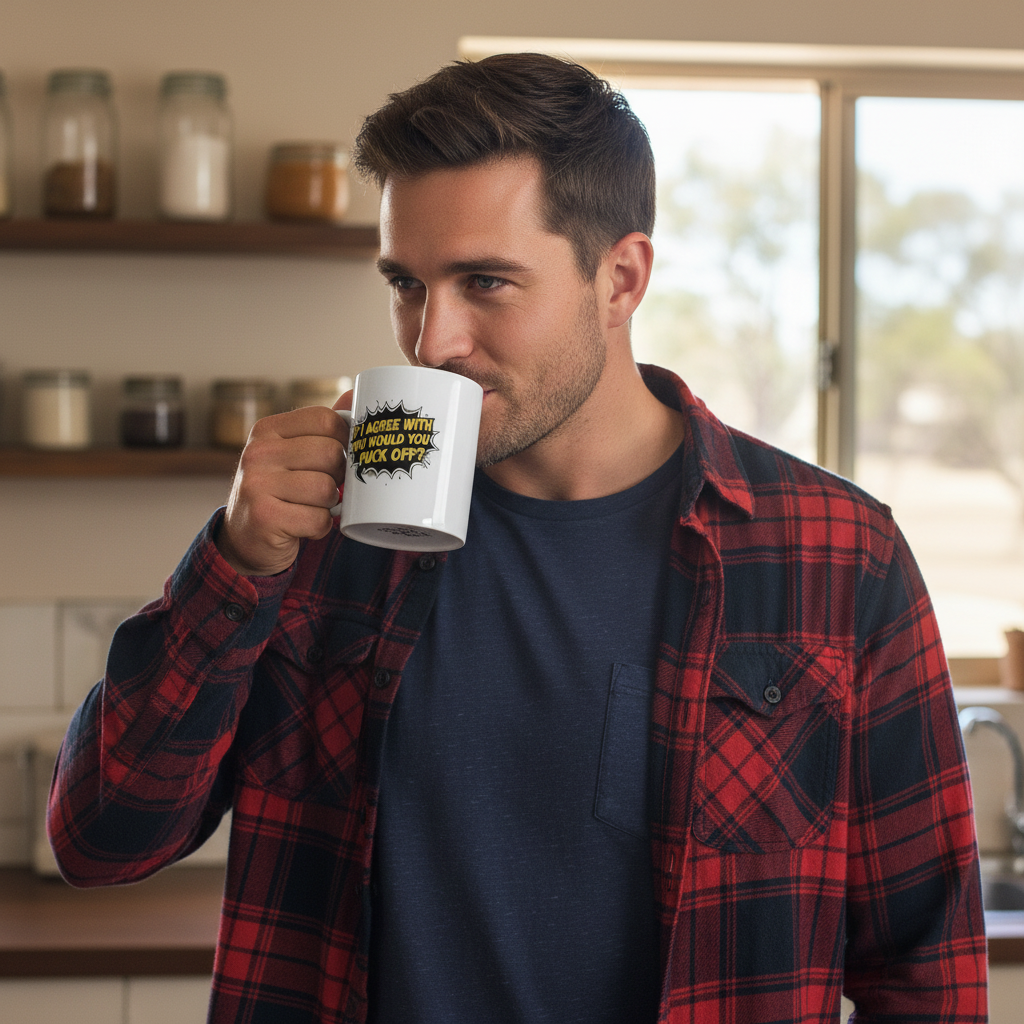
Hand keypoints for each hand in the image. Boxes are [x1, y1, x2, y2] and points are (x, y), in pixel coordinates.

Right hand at [216, 391, 352, 575]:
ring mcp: (257, 484)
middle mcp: (258, 452)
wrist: (244, 539)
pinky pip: (318, 519)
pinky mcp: (264, 517)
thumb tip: (355, 394)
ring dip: (328, 504)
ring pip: (326, 488)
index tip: (336, 458)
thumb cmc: (280, 492)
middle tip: (322, 488)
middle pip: (331, 453)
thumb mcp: (293, 454)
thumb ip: (323, 429)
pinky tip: (303, 526)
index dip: (344, 441)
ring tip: (310, 506)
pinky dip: (320, 527)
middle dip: (337, 476)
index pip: (326, 420)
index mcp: (268, 429)